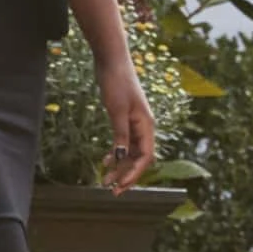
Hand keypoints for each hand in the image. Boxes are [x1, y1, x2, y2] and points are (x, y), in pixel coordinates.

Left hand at [97, 56, 158, 189]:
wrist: (112, 61)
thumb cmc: (117, 82)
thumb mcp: (116, 110)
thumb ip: (120, 135)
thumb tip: (120, 158)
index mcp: (146, 126)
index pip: (145, 157)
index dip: (134, 174)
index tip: (120, 186)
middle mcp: (144, 127)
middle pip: (139, 158)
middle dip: (126, 175)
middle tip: (112, 190)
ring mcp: (135, 123)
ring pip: (131, 152)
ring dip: (120, 167)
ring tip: (105, 179)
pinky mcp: (125, 119)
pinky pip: (124, 143)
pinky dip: (116, 153)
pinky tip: (106, 160)